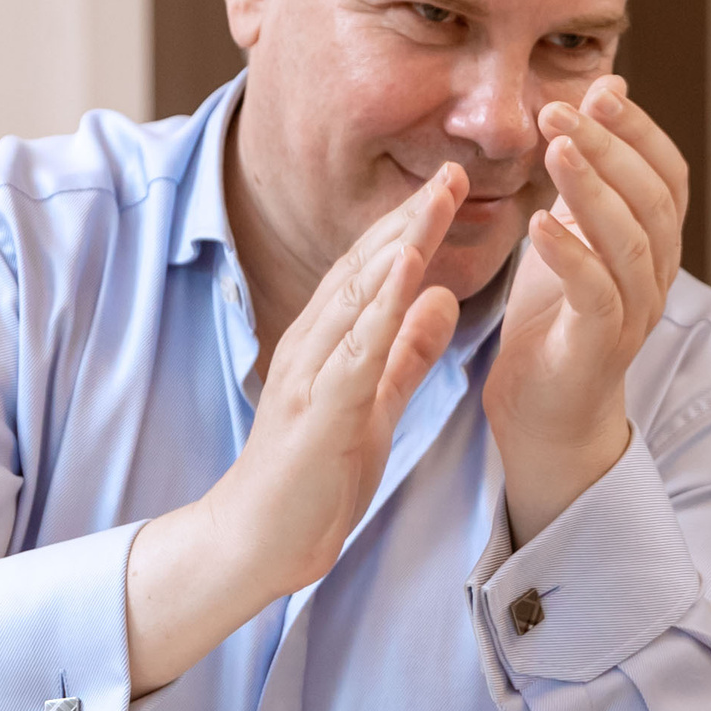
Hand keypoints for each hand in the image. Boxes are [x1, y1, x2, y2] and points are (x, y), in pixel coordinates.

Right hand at [126, 164, 466, 691]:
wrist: (258, 541)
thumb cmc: (314, 475)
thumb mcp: (376, 402)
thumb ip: (407, 352)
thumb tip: (442, 298)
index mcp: (327, 342)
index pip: (372, 271)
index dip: (410, 226)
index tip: (449, 185)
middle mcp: (313, 345)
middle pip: (365, 268)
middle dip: (410, 217)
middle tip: (452, 168)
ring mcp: (312, 375)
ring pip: (359, 297)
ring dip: (399, 245)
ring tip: (437, 200)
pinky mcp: (320, 411)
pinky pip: (357, 352)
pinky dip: (385, 310)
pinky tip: (411, 276)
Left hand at [486, 75, 688, 542]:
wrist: (545, 415)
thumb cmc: (552, 317)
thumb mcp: (569, 229)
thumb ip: (586, 170)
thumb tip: (607, 86)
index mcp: (656, 245)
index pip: (668, 175)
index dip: (639, 132)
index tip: (598, 93)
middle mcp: (657, 277)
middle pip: (652, 201)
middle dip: (610, 148)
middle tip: (560, 111)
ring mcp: (634, 315)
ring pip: (632, 242)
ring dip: (592, 189)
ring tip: (554, 149)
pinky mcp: (599, 349)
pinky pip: (597, 294)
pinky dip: (570, 254)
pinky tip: (538, 222)